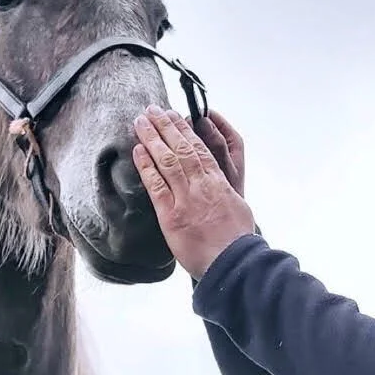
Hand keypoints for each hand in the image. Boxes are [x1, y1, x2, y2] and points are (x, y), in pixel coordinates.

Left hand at [132, 106, 254, 279]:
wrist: (234, 265)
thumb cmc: (237, 240)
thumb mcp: (237, 206)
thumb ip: (222, 189)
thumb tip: (213, 179)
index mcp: (218, 182)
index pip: (198, 148)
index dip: (183, 129)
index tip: (172, 115)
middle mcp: (202, 185)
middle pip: (181, 148)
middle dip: (165, 126)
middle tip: (151, 109)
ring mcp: (186, 199)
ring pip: (167, 160)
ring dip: (152, 138)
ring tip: (140, 121)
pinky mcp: (172, 215)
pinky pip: (156, 185)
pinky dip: (146, 166)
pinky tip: (137, 151)